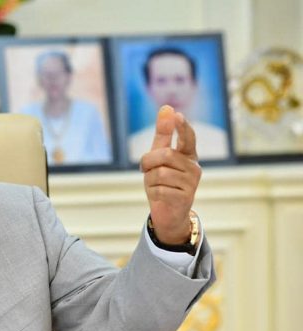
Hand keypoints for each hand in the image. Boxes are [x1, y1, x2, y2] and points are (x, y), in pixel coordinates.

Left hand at [140, 105, 200, 244]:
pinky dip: (154, 193)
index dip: (182, 127)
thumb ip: (163, 134)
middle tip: (147, 170)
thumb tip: (167, 108)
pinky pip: (160, 189)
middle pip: (164, 155)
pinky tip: (160, 196)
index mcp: (188, 155)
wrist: (168, 213)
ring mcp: (191, 183)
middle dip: (149, 162)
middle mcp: (194, 167)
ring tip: (157, 186)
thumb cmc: (162, 182)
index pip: (188, 137)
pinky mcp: (185, 197)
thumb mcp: (159, 157)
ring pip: (160, 173)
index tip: (176, 115)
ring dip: (151, 180)